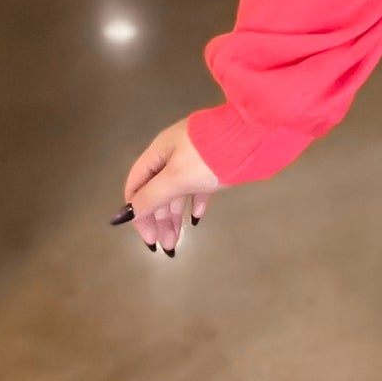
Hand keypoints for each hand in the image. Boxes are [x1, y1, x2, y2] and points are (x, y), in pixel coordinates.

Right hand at [111, 121, 223, 254]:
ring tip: (175, 241)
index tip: (147, 237)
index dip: (137, 212)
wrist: (255, 135)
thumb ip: (152, 196)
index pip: (137, 185)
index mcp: (159, 151)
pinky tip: (197, 218)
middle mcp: (174, 153)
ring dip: (175, 216)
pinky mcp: (215, 164)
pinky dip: (195, 202)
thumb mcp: (176, 177)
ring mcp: (196, 158)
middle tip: (165, 245)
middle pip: (157, 190)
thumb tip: (126, 213)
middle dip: (158, 219)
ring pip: (178, 190)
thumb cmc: (210, 157)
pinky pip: (198, 186)